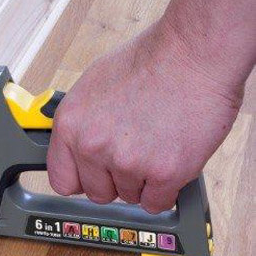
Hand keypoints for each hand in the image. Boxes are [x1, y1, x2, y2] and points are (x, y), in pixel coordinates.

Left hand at [47, 19, 243, 212]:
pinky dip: (165, 190)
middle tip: (133, 156)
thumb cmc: (149, 60)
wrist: (193, 51)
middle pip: (97, 193)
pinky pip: (156, 203)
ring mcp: (127, 161)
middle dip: (115, 181)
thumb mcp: (93, 85)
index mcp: (70, 124)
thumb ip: (82, 123)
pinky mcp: (164, 172)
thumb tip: (80, 145)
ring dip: (143, 180)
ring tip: (156, 144)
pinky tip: (170, 160)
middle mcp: (92, 145)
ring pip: (130, 197)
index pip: (61, 179)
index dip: (81, 180)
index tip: (92, 177)